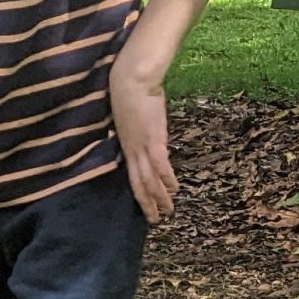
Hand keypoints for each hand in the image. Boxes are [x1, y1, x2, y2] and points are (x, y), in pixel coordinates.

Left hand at [109, 60, 175, 223]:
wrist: (131, 78)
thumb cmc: (130, 90)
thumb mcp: (132, 115)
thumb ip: (138, 128)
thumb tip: (145, 131)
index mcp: (125, 145)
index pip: (132, 175)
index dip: (138, 193)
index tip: (145, 206)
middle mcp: (131, 150)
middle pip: (138, 183)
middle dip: (147, 203)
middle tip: (155, 220)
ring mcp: (141, 146)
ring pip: (149, 179)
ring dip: (159, 197)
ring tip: (167, 211)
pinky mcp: (152, 139)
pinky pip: (160, 165)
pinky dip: (166, 179)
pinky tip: (173, 190)